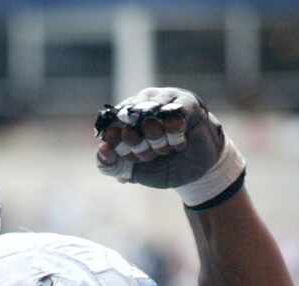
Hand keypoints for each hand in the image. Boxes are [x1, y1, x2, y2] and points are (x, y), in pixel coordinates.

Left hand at [94, 87, 227, 187]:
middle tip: (150, 155)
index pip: (108, 127)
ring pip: (149, 119)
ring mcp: (162, 99)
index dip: (118, 146)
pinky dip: (174, 135)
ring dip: (158, 142)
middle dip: (139, 146)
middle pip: (127, 122)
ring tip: (166, 149)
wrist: (197, 170)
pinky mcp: (185, 101)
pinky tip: (179, 143)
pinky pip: (174, 117)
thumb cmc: (161, 166)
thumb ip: (109, 165)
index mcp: (121, 120)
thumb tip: (101, 149)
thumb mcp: (132, 172)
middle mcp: (139, 104)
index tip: (129, 157)